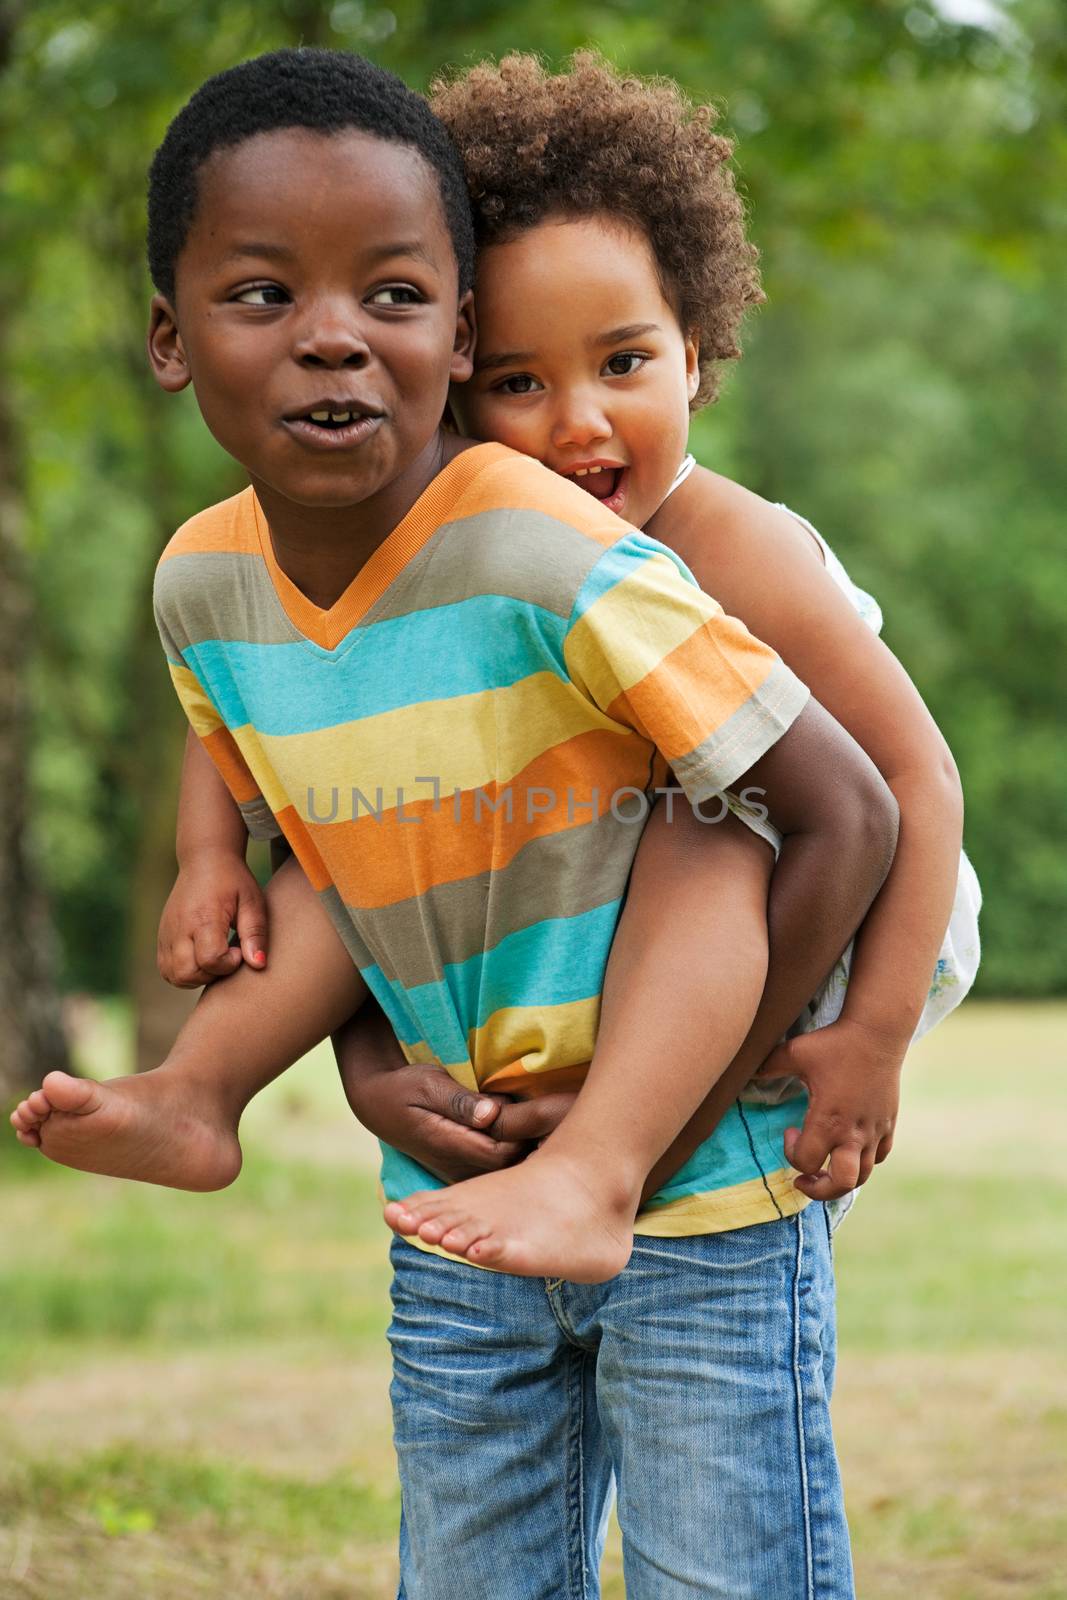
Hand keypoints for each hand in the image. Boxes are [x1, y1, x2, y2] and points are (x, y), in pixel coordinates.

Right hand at [157, 848, 268, 987]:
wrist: (204, 860)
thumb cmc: (233, 881)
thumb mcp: (253, 902)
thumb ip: (255, 934)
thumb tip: (258, 964)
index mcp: (204, 918)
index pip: (210, 959)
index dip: (229, 964)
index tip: (238, 949)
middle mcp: (180, 928)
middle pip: (186, 974)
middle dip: (211, 975)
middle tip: (226, 956)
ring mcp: (167, 933)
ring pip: (173, 975)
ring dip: (196, 976)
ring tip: (214, 958)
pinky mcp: (162, 936)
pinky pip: (166, 968)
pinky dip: (183, 972)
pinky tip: (201, 957)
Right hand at [341, 1055, 576, 1184]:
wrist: (376, 1101)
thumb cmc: (403, 1087)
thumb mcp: (427, 1084)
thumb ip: (460, 1101)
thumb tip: (492, 1112)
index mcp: (456, 1147)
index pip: (510, 1148)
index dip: (537, 1132)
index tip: (566, 1109)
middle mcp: (463, 1166)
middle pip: (516, 1162)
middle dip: (545, 1142)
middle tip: (577, 1115)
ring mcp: (464, 1170)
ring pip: (512, 1167)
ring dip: (536, 1147)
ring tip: (569, 1122)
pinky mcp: (465, 1167)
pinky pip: (501, 1165)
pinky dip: (522, 1150)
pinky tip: (544, 1133)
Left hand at [754, 1017, 903, 1199]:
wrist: (877, 1031)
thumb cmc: (834, 1043)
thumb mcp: (794, 1052)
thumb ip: (768, 1067)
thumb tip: (746, 1074)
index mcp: (828, 1120)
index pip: (806, 1161)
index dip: (790, 1154)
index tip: (788, 1131)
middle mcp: (854, 1132)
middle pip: (841, 1184)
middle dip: (819, 1189)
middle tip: (803, 1178)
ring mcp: (874, 1130)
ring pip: (863, 1176)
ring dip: (841, 1178)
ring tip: (825, 1171)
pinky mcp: (888, 1123)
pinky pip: (879, 1156)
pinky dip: (864, 1160)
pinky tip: (850, 1148)